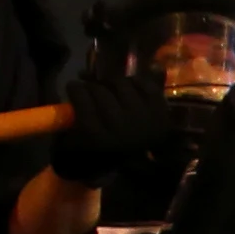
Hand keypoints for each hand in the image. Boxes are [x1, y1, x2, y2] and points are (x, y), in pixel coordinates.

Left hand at [50, 74, 181, 183]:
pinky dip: (76, 90)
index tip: (117, 88)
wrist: (92, 168)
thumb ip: (151, 91)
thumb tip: (157, 65)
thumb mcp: (141, 117)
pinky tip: (74, 91)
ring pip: (101, 89)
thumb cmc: (118, 138)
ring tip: (84, 92)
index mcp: (160, 122)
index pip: (146, 85)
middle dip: (106, 84)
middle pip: (121, 84)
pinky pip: (84, 97)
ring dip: (89, 87)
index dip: (128, 82)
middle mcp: (142, 126)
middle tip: (97, 89)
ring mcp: (117, 129)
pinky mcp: (93, 132)